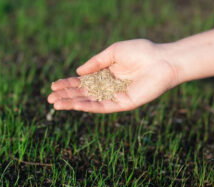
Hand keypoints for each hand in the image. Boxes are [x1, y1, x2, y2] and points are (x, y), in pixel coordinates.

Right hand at [47, 39, 178, 112]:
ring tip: (56, 105)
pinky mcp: (123, 103)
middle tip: (50, 98)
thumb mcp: (113, 52)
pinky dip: (89, 107)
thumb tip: (78, 72)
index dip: (68, 84)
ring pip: (90, 102)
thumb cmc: (141, 52)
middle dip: (67, 96)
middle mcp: (109, 87)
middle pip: (83, 93)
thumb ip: (96, 62)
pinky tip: (76, 106)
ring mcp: (115, 96)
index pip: (83, 81)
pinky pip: (103, 106)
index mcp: (106, 74)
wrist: (163, 60)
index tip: (54, 85)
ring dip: (73, 103)